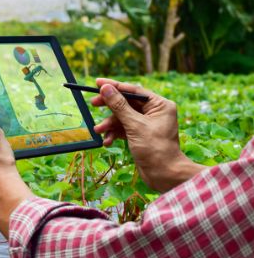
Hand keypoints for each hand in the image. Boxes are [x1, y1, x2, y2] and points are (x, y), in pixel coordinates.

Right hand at [92, 78, 205, 192]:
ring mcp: (146, 124)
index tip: (97, 83)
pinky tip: (107, 141)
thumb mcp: (134, 125)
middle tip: (93, 104)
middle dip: (109, 107)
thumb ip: (119, 106)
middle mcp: (154, 112)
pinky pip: (123, 129)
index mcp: (159, 105)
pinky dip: (114, 134)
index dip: (115, 86)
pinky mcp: (140, 136)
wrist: (164, 175)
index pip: (134, 91)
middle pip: (126, 103)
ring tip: (98, 131)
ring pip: (122, 118)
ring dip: (109, 124)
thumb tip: (106, 89)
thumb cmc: (155, 149)